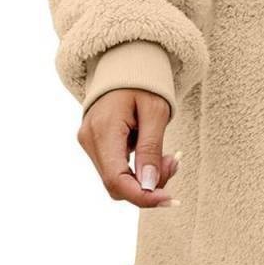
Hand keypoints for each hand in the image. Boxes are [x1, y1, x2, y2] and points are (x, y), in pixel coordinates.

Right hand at [77, 88, 179, 207]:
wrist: (125, 63)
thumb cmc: (144, 83)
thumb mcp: (156, 111)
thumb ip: (151, 148)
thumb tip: (150, 186)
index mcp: (103, 130)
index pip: (117, 180)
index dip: (143, 197)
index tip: (170, 200)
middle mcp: (89, 139)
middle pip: (116, 185)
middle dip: (149, 185)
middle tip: (175, 162)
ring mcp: (88, 142)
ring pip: (116, 179)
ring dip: (145, 177)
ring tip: (168, 156)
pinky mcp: (94, 143)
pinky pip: (115, 168)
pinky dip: (137, 169)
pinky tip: (154, 155)